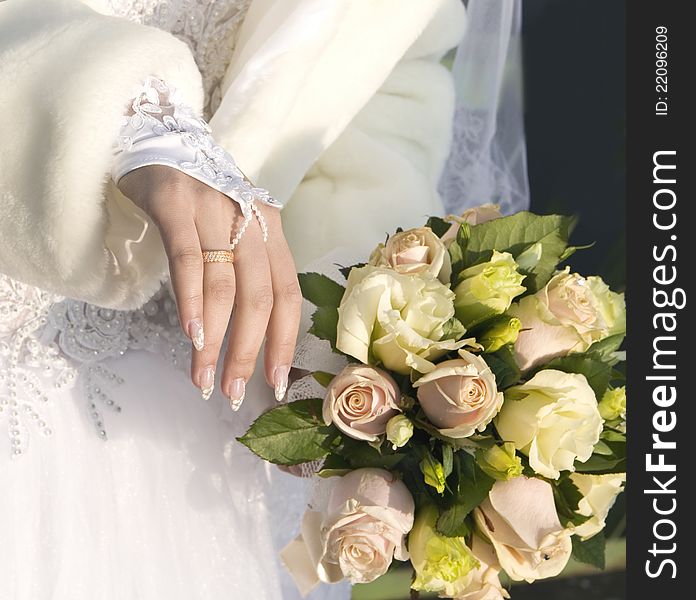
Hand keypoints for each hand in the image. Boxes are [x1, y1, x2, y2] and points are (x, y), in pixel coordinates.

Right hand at [118, 165, 301, 407]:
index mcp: (272, 230)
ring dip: (214, 341)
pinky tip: (191, 336)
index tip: (275, 382)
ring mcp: (215, 209)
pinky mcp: (176, 203)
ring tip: (203, 379)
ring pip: (225, 287)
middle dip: (247, 352)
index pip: (288, 296)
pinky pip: (188, 260)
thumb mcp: (238, 229)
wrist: (162, 139)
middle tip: (232, 392)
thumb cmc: (203, 199)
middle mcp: (251, 220)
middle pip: (259, 299)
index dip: (284, 342)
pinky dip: (192, 301)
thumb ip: (248, 272)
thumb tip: (248, 335)